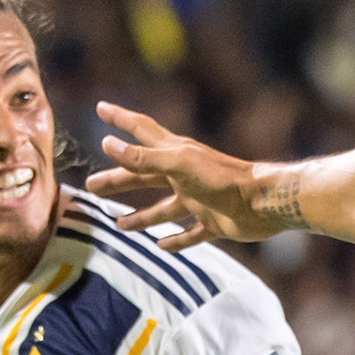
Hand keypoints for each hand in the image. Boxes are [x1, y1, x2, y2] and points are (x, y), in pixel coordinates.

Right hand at [85, 102, 263, 250]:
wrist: (262, 202)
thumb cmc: (222, 178)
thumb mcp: (177, 164)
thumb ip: (143, 156)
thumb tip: (107, 144)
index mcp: (175, 154)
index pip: (141, 130)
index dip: (120, 119)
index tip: (101, 108)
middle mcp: (184, 175)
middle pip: (144, 175)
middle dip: (118, 178)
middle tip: (92, 185)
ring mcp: (198, 200)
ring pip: (163, 208)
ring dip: (141, 216)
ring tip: (119, 223)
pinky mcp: (213, 222)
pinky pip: (190, 233)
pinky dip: (175, 240)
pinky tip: (161, 246)